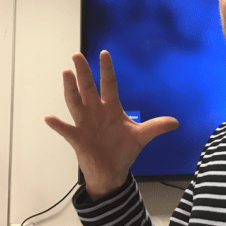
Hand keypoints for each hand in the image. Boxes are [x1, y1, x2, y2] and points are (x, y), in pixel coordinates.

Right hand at [45, 50, 178, 199]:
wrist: (112, 172)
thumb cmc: (123, 150)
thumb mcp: (141, 136)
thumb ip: (156, 127)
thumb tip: (176, 122)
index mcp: (111, 108)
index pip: (109, 84)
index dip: (107, 69)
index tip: (104, 53)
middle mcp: (96, 111)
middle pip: (88, 88)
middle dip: (84, 72)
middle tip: (77, 55)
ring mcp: (85, 123)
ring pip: (76, 103)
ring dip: (70, 89)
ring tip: (66, 73)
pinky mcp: (78, 139)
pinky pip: (66, 130)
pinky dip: (58, 125)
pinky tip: (49, 117)